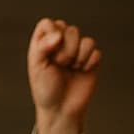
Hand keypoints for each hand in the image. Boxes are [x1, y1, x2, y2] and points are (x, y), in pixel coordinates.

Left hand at [28, 19, 100, 133]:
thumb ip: (42, 47)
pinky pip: (96, 51)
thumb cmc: (45, 90)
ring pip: (86, 40)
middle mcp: (60, 46)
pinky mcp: (90, 60)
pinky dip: (89, 63)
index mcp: (43, 45)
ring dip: (78, 57)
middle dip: (66, 49)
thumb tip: (58, 35)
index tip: (50, 49)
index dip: (52, 33)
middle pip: (71, 30)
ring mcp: (76, 52)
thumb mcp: (37, 68)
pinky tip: (82, 72)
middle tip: (59, 65)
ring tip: (70, 69)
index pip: (49, 24)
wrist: (61, 109)